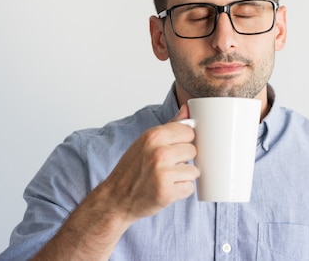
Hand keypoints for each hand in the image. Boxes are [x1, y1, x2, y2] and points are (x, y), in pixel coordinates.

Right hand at [31, 106, 197, 260]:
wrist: (115, 199)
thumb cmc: (131, 170)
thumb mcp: (146, 142)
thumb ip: (169, 126)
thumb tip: (187, 109)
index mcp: (153, 136)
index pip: (189, 131)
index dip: (184, 141)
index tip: (173, 149)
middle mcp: (159, 152)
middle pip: (193, 150)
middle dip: (183, 160)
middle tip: (166, 166)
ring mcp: (163, 173)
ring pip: (194, 170)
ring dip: (183, 177)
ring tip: (166, 179)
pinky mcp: (167, 192)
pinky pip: (189, 188)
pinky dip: (180, 191)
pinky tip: (165, 189)